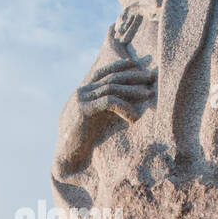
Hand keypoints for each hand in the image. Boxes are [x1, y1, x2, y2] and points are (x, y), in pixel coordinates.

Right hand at [53, 25, 155, 177]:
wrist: (66, 154)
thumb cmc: (82, 139)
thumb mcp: (95, 118)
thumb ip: (104, 107)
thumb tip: (124, 102)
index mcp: (84, 91)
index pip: (103, 72)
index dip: (119, 66)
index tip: (136, 64)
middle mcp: (82, 92)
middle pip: (111, 77)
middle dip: (132, 76)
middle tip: (151, 77)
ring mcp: (81, 99)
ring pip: (112, 88)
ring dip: (132, 90)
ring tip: (148, 94)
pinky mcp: (84, 110)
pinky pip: (109, 102)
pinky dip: (124, 107)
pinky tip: (134, 117)